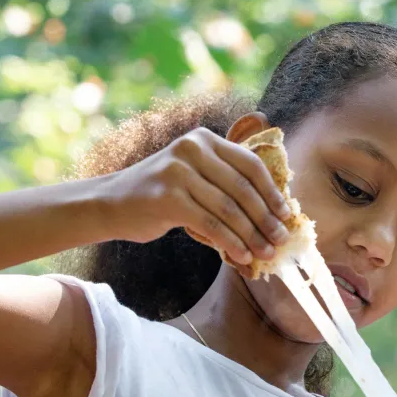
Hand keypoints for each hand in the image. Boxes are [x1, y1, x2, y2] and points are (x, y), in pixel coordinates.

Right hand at [107, 127, 291, 264]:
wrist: (111, 204)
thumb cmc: (158, 195)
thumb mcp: (191, 176)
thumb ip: (223, 183)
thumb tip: (270, 214)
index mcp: (204, 139)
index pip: (249, 164)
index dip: (272, 191)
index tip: (286, 214)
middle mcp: (192, 149)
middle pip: (242, 188)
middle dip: (266, 218)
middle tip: (280, 239)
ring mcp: (178, 172)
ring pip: (229, 209)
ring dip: (252, 235)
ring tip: (265, 253)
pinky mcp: (168, 198)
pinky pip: (210, 225)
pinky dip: (231, 243)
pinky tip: (242, 256)